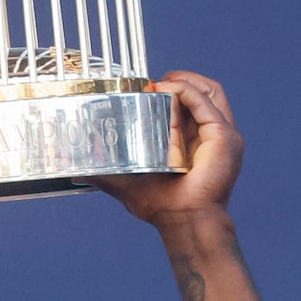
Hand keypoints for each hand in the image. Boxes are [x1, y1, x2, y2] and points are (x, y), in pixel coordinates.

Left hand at [100, 72, 239, 225]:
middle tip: (153, 83)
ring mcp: (221, 135)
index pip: (190, 104)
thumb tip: (76, 171)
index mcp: (195, 141)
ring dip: (185, 81)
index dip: (171, 91)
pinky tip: (167, 92)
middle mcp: (210, 135)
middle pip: (204, 92)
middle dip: (179, 80)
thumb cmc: (162, 206)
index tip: (146, 90)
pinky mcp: (225, 137)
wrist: (184, 221)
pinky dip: (187, 91)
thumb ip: (105, 175)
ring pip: (211, 91)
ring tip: (162, 83)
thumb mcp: (127, 184)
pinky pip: (207, 103)